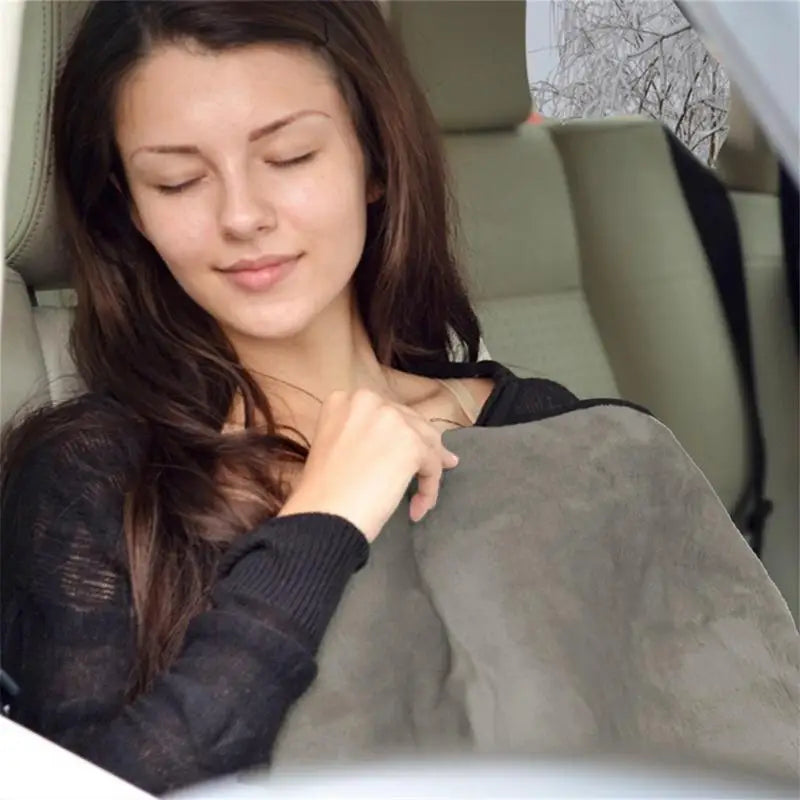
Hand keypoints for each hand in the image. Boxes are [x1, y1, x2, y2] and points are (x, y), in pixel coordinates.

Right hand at [277, 389, 458, 541]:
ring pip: (427, 442)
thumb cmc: (321, 492)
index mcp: (344, 400)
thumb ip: (364, 437)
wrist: (322, 515)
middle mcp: (369, 401)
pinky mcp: (411, 444)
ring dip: (429, 470)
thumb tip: (398, 445)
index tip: (400, 455)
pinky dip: (430, 488)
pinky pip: (432, 466)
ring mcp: (392, 419)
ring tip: (424, 497)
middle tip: (428, 471)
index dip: (397, 435)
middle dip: (421, 447)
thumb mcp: (336, 447)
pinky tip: (417, 509)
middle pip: (410, 423)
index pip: (386, 413)